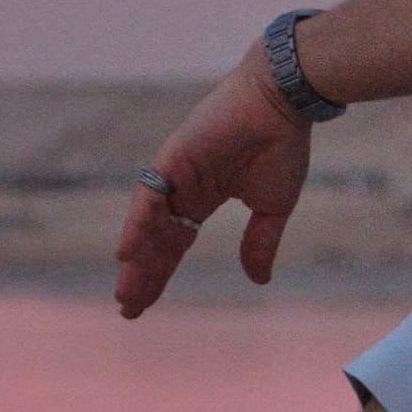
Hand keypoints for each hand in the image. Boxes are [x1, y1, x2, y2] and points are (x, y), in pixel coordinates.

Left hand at [114, 49, 313, 316]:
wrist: (284, 103)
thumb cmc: (282, 145)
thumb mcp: (274, 206)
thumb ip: (260, 242)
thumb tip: (258, 280)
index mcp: (205, 196)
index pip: (176, 242)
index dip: (161, 272)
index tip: (145, 304)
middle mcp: (184, 187)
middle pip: (156, 238)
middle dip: (143, 273)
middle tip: (127, 308)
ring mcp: (175, 172)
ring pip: (148, 222)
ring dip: (137, 257)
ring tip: (126, 292)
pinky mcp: (172, 157)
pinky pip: (149, 195)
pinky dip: (137, 223)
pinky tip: (127, 253)